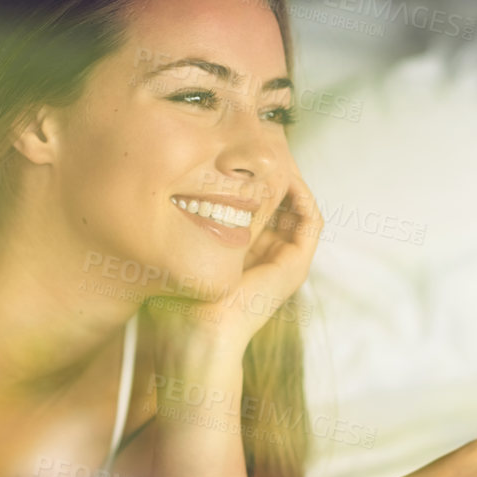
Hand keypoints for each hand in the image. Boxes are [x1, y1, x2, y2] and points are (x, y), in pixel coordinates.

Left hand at [150, 168, 322, 352]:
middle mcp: (267, 255)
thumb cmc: (178, 299)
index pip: (256, 204)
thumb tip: (165, 183)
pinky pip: (311, 220)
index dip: (250, 176)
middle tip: (260, 141)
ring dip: (290, 178)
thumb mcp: (178, 250)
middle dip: (272, 171)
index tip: (233, 151)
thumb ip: (180, 223)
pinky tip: (281, 174)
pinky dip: (301, 194)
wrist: (196, 334)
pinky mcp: (296, 265)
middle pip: (281, 201)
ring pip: (298, 206)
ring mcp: (285, 261)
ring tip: (274, 152)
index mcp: (242, 252)